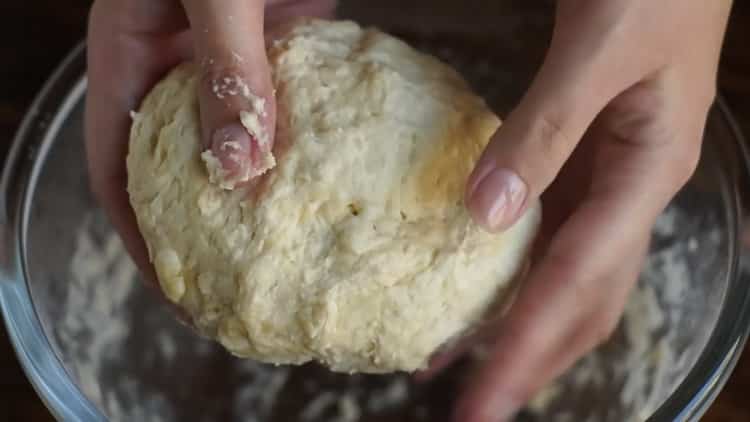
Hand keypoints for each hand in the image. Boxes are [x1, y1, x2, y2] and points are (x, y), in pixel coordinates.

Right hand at [85, 0, 333, 282]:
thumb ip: (226, 66)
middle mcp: (175, 63)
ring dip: (255, 189)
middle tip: (234, 284)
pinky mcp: (279, 41)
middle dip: (199, 226)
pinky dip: (298, 143)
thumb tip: (238, 165)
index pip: (116, 166)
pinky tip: (325, 181)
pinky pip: (284, 105)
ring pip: (234, 140)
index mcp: (130, 55)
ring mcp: (230, 56)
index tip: (174, 289)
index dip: (138, 234)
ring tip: (283, 247)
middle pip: (175, 166)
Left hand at [438, 1, 731, 419]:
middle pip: (582, 300)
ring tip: (458, 358)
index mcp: (643, 175)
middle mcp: (631, 193)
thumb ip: (544, 131)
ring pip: (565, 275)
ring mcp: (610, 180)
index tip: (481, 401)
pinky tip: (477, 281)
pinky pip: (549, 234)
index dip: (526, 347)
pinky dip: (513, 269)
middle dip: (529, 358)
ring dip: (517, 322)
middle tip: (472, 405)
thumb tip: (484, 214)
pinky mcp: (586, 161)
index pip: (576, 283)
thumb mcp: (596, 53)